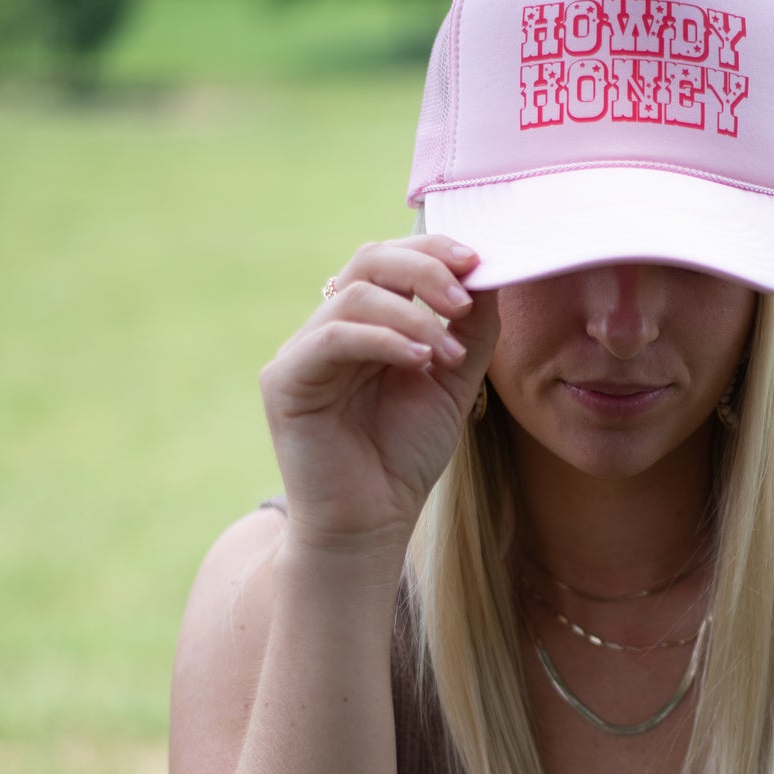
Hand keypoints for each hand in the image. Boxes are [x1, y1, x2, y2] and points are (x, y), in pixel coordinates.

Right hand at [259, 234, 499, 556]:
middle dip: (423, 268)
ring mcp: (303, 351)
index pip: (391, 260)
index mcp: (366, 323)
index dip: (432, 249)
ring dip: (413, 315)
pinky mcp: (285, 380)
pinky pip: (331, 338)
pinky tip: (418, 361)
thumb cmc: (404, 457)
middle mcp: (330, 327)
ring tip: (448, 353)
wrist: (369, 523)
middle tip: (464, 296)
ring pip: (353, 294)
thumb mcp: (453, 383)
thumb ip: (471, 330)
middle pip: (368, 261)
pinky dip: (381, 339)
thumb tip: (489, 273)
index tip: (478, 261)